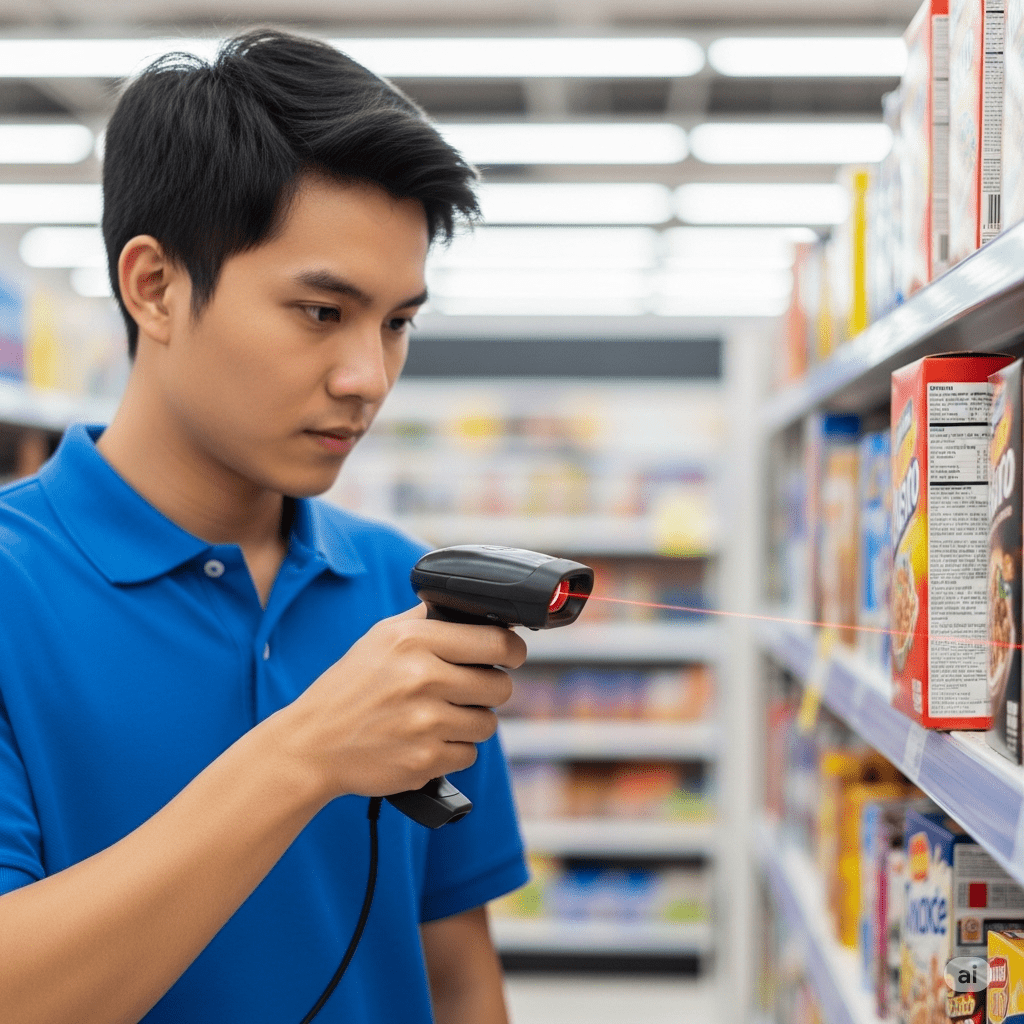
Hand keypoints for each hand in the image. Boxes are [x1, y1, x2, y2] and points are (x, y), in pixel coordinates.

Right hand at [278, 605, 526, 802]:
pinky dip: (453, 751)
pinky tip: (427, 741)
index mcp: (413, 641)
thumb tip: (473, 609)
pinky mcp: (425, 760)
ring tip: (441, 717)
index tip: (512, 655)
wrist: (312, 743)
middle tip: (472, 691)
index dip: (512, 650)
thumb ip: (426, 620)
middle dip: (491, 690)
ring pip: (487, 723)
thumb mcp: (381, 637)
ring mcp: (425, 722)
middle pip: (499, 687)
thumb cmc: (350, 687)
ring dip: (472, 723)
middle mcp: (422, 678)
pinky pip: (469, 754)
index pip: (495, 641)